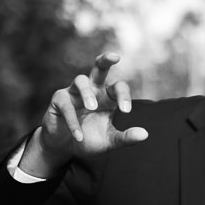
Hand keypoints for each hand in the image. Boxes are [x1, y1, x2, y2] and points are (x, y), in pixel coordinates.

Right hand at [24, 52, 148, 176]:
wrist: (65, 147)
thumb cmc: (90, 140)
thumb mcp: (110, 141)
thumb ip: (125, 138)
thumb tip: (145, 134)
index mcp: (107, 97)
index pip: (119, 88)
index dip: (124, 96)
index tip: (126, 111)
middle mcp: (92, 90)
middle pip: (99, 68)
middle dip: (106, 59)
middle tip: (115, 57)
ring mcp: (74, 93)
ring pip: (80, 80)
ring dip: (87, 92)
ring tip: (92, 106)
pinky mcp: (59, 100)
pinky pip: (66, 105)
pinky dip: (72, 121)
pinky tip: (79, 135)